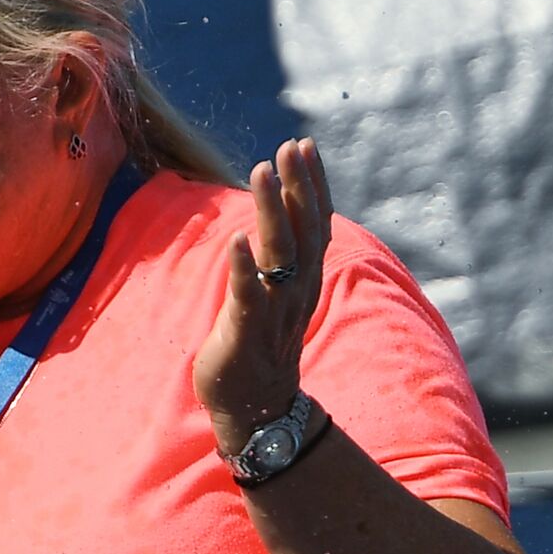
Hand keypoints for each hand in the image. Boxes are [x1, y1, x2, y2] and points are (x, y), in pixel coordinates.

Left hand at [193, 138, 333, 453]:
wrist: (255, 408)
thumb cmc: (257, 344)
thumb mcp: (273, 293)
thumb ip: (278, 257)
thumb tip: (275, 213)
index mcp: (303, 279)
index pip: (314, 222)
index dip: (311, 183)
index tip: (303, 144)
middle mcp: (296, 292)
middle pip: (302, 231)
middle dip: (296, 186)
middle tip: (289, 147)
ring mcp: (273, 312)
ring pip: (278, 256)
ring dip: (271, 212)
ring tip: (262, 173)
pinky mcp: (245, 333)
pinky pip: (247, 296)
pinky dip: (245, 267)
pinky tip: (238, 238)